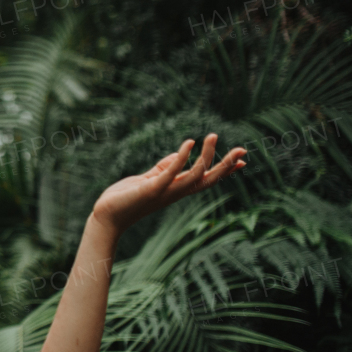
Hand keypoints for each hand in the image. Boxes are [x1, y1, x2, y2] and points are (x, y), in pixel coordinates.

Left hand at [91, 133, 246, 234]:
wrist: (107, 215)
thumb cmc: (127, 197)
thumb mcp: (150, 178)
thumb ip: (165, 167)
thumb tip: (180, 154)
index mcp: (176, 189)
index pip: (206, 179)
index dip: (225, 171)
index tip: (243, 160)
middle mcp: (175, 192)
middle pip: (208, 179)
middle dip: (226, 166)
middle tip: (243, 150)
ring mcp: (165, 191)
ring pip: (196, 174)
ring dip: (207, 155)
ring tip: (212, 136)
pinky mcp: (152, 188)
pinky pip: (172, 172)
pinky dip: (182, 157)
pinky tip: (189, 143)